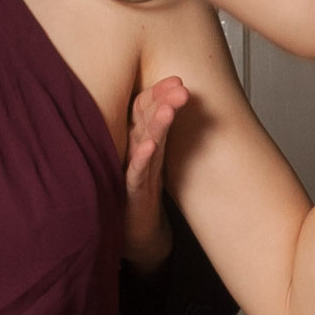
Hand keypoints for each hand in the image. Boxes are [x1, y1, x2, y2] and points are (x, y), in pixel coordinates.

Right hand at [124, 74, 187, 269]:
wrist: (138, 234)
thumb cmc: (145, 192)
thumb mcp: (158, 157)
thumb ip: (163, 131)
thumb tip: (184, 102)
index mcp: (140, 139)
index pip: (143, 109)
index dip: (158, 94)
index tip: (177, 80)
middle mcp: (133, 150)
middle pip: (143, 120)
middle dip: (161, 101)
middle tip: (179, 87)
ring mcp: (131, 170)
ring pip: (142, 143)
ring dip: (154, 125)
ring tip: (168, 108)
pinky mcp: (131, 193)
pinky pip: (136, 173)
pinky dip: (141, 159)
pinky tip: (149, 146)